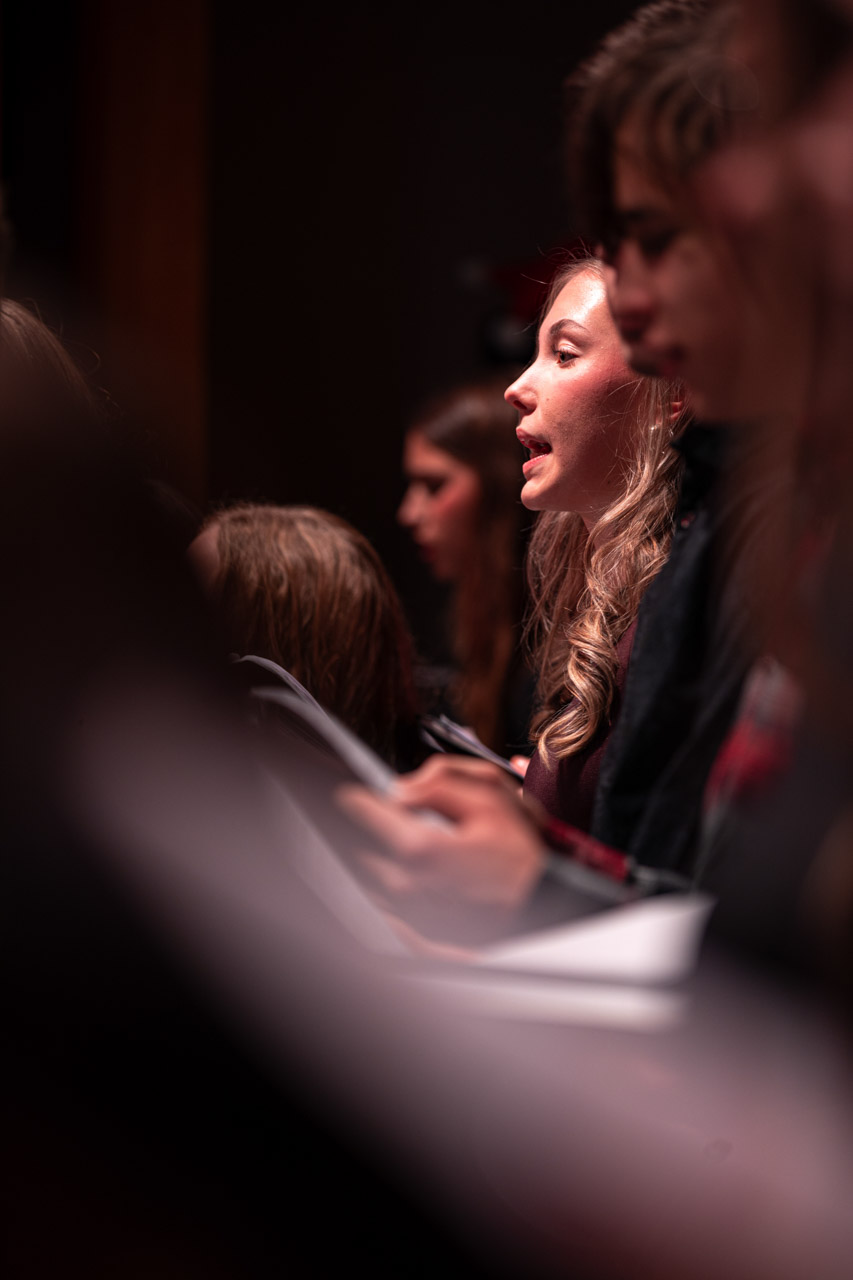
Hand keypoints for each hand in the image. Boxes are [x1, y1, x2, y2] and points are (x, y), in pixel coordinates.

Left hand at [337, 755, 545, 918]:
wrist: (543, 906)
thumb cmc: (521, 857)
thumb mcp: (491, 798)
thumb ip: (440, 782)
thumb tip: (401, 786)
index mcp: (420, 848)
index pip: (361, 811)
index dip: (356, 795)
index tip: (354, 792)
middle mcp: (407, 884)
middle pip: (356, 845)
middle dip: (364, 828)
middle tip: (382, 819)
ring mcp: (408, 912)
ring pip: (365, 876)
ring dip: (372, 857)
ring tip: (397, 847)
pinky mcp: (414, 932)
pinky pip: (380, 905)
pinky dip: (383, 887)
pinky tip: (405, 876)